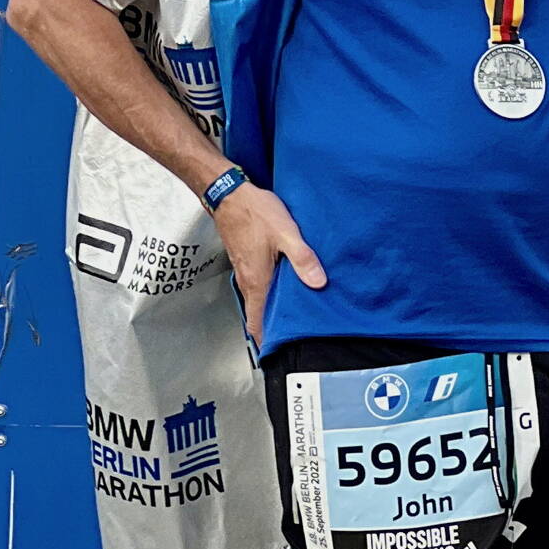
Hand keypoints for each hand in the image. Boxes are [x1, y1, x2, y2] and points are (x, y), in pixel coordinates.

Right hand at [210, 182, 324, 346]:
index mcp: (257, 280)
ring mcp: (245, 270)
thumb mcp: (286, 234)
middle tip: (292, 337)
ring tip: (293, 316)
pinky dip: (269, 292)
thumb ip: (303, 259)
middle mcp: (248, 280)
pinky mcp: (246, 259)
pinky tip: (285, 286)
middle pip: (257, 314)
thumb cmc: (255, 213)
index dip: (265, 340)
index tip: (277, 354)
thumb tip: (318, 283)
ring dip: (271, 309)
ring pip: (258, 299)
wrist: (229, 195)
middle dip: (272, 328)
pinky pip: (258, 284)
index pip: (257, 322)